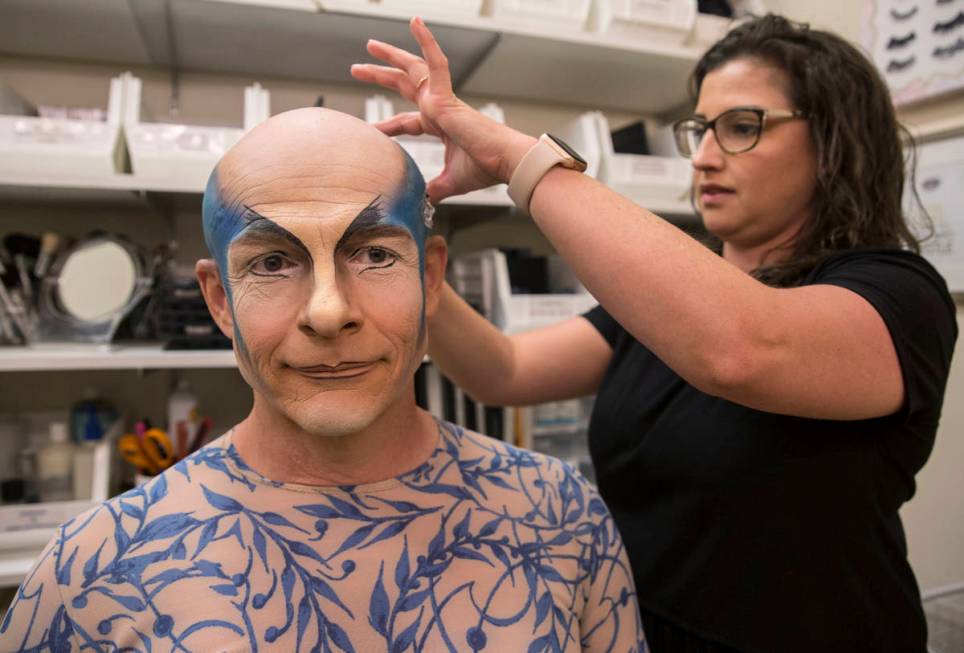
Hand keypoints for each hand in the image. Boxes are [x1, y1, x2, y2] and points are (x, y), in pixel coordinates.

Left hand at [351, 17, 535, 203]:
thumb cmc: (485, 169)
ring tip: (370, 45)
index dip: (387, 125)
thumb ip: (433, 190)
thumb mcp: (450, 182)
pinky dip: (427, 41)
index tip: (369, 129)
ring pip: (413, 69)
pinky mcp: (447, 96)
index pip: (407, 122)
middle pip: (404, 85)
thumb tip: (421, 203)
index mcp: (441, 125)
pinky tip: (415, 22)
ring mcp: (442, 99)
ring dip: (391, 56)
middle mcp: (439, 108)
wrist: (504, 162)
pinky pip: (436, 62)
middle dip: (381, 76)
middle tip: (357, 68)